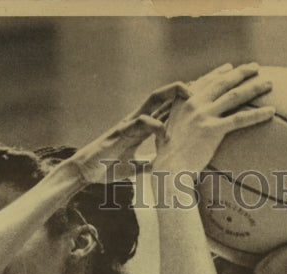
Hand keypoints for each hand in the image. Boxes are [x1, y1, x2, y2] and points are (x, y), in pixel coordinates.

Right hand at [68, 81, 191, 185]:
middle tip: (200, 88)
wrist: (86, 171)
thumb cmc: (106, 167)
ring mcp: (128, 123)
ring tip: (189, 97)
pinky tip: (166, 136)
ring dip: (172, 96)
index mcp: (141, 127)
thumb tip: (162, 168)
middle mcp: (136, 120)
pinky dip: (156, 126)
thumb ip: (148, 164)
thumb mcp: (135, 168)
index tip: (199, 98)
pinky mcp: (121, 131)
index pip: (163, 108)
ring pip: (152, 100)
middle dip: (180, 89)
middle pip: (161, 96)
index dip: (180, 101)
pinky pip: (141, 121)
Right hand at [153, 62, 274, 175]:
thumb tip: (185, 123)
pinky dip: (257, 114)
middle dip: (240, 73)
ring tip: (269, 83)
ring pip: (234, 96)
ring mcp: (204, 115)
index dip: (219, 73)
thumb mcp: (166, 129)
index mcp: (183, 101)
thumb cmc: (167, 155)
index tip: (230, 67)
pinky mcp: (213, 130)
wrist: (167, 167)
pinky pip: (240, 119)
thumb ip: (177, 120)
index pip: (205, 81)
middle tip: (255, 67)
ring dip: (254, 87)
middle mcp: (194, 104)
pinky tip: (271, 111)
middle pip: (222, 83)